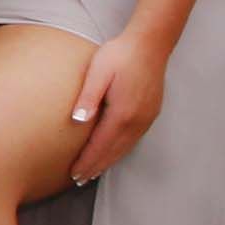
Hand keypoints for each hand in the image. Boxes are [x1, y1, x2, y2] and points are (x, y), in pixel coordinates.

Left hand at [64, 28, 167, 184]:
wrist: (150, 44)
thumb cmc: (119, 55)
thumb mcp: (98, 72)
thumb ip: (88, 97)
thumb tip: (77, 122)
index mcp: (122, 113)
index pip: (101, 145)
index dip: (87, 161)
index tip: (74, 174)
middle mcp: (137, 121)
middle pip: (113, 152)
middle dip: (96, 167)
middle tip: (79, 180)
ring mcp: (146, 118)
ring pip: (125, 148)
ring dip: (109, 161)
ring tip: (93, 171)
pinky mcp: (150, 113)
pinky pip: (133, 139)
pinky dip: (120, 150)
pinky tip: (113, 152)